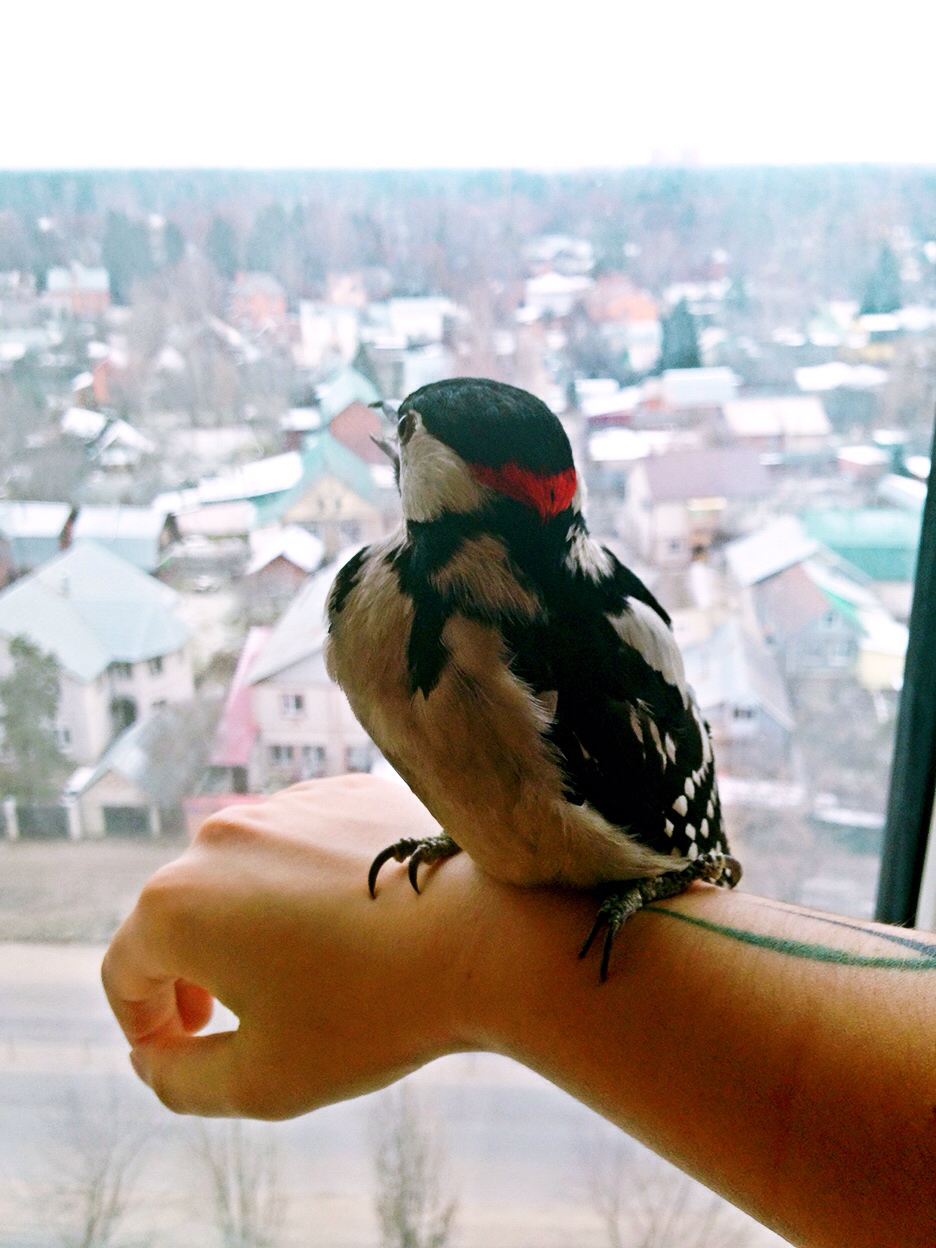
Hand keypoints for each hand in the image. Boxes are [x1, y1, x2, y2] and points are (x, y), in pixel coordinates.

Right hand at [101, 776, 474, 1117]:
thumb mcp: (260, 1081)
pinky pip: (302, 844)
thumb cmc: (372, 1012)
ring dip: (252, 925)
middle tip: (232, 1019)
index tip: (184, 1051)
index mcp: (177, 905)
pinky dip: (308, 884)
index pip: (125, 970)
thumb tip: (152, 1058)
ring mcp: (284, 804)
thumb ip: (178, 1080)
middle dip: (193, 973)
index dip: (143, 1024)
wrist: (486, 932)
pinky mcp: (342, 790)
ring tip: (306, 971)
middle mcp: (218, 839)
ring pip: (243, 875)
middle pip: (179, 915)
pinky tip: (355, 924)